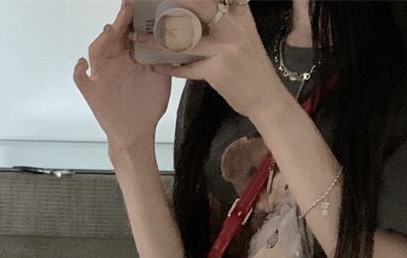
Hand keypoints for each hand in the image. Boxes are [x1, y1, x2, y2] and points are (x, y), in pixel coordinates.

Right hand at [73, 1, 171, 150]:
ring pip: (96, 52)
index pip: (128, 32)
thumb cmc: (147, 106)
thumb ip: (163, 61)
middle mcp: (114, 62)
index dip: (132, 19)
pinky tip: (83, 64)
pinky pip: (81, 78)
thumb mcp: (160, 80)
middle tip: (127, 9)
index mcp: (129, 57)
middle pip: (112, 37)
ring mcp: (101, 75)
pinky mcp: (93, 92)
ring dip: (102, 40)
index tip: (139, 6)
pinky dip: (80, 70)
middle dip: (119, 22)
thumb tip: (174, 42)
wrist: (138, 133)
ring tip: (110, 31)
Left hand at [139, 0, 286, 121]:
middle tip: (145, 2)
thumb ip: (226, 18)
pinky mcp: (217, 70)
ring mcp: (224, 47)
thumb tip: (200, 10)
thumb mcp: (245, 33)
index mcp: (238, 12)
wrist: (267, 98)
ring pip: (184, 37)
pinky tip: (158, 66)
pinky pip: (187, 67)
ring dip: (157, 39)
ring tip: (140, 38)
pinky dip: (171, 68)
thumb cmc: (253, 68)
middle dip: (171, 3)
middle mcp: (232, 25)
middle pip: (195, 6)